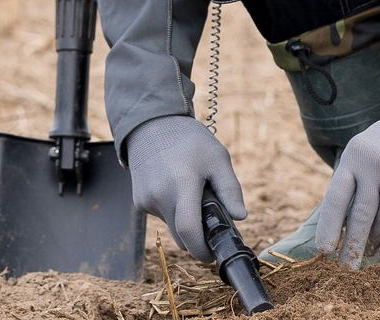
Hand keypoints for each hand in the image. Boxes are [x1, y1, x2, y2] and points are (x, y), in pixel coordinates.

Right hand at [124, 115, 246, 262]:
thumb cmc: (189, 140)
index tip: (213, 254)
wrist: (151, 124)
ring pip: (171, 228)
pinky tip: (174, 188)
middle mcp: (160, 195)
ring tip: (190, 193)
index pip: (189, 231)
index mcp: (182, 184)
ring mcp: (146, 200)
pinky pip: (161, 217)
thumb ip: (230, 188)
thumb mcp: (217, 157)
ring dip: (184, 222)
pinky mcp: (139, 201)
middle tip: (210, 222)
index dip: (202, 249)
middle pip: (181, 237)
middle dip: (197, 238)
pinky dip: (172, 211)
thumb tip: (240, 217)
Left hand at [315, 109, 379, 268]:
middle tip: (344, 268)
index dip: (329, 226)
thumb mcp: (362, 151)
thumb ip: (350, 181)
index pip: (336, 197)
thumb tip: (336, 226)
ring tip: (363, 260)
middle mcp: (375, 168)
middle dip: (351, 246)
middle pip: (360, 216)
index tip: (323, 250)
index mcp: (355, 157)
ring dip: (371, 245)